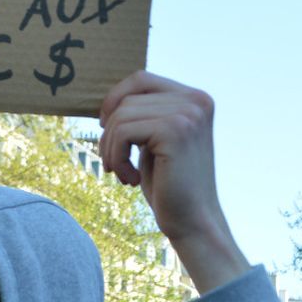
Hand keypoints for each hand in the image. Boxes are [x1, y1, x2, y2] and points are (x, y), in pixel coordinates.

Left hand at [99, 71, 247, 292]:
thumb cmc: (169, 184)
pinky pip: (122, 133)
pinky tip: (130, 179)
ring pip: (120, 116)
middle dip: (109, 132)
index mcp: (195, 98)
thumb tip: (109, 98)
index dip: (115, 100)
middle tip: (112, 162)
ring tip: (124, 174)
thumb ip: (144, 113)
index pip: (140, 79)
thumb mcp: (155, 139)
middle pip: (127, 99)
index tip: (105, 128)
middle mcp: (196, 100)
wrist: (193, 222)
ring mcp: (188, 113)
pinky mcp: (175, 130)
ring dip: (110, 149)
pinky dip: (115, 158)